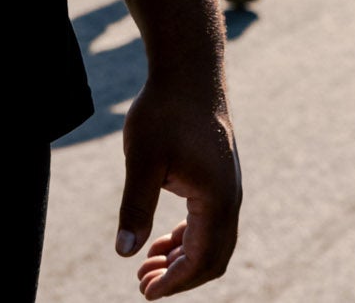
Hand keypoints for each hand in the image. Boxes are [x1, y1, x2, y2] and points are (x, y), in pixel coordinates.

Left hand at [114, 81, 239, 296]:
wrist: (188, 73)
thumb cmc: (164, 112)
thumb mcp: (142, 159)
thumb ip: (136, 207)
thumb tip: (124, 252)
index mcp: (217, 202)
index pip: (201, 259)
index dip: (174, 282)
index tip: (146, 293)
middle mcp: (230, 200)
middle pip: (212, 258)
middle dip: (179, 277)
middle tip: (143, 285)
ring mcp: (227, 189)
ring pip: (211, 242)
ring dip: (182, 259)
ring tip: (147, 268)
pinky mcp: (217, 178)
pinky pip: (208, 222)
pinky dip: (186, 238)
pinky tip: (161, 241)